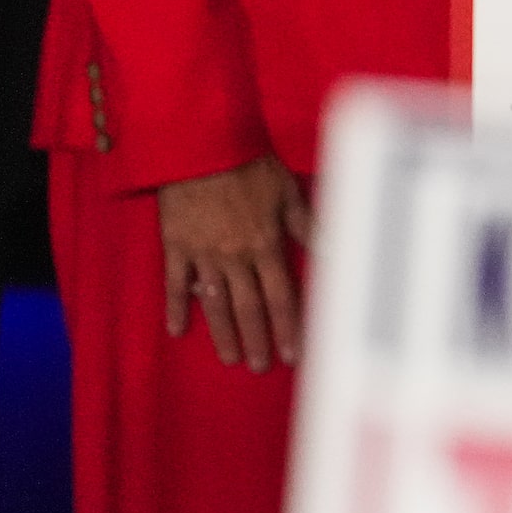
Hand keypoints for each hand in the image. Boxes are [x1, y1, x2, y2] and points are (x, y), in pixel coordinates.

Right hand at [156, 153, 313, 370]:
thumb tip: (336, 249)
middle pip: (249, 306)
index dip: (288, 326)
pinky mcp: (175, 246)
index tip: (293, 353)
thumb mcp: (287, 192)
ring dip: (223, 333)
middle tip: (262, 366)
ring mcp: (203, 253)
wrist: (202, 146)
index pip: (281, 295)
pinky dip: (176, 306)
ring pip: (215, 302)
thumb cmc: (250, 164)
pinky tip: (176, 330)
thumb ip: (309, 226)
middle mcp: (235, 256)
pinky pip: (175, 282)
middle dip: (258, 339)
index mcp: (265, 244)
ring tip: (231, 358)